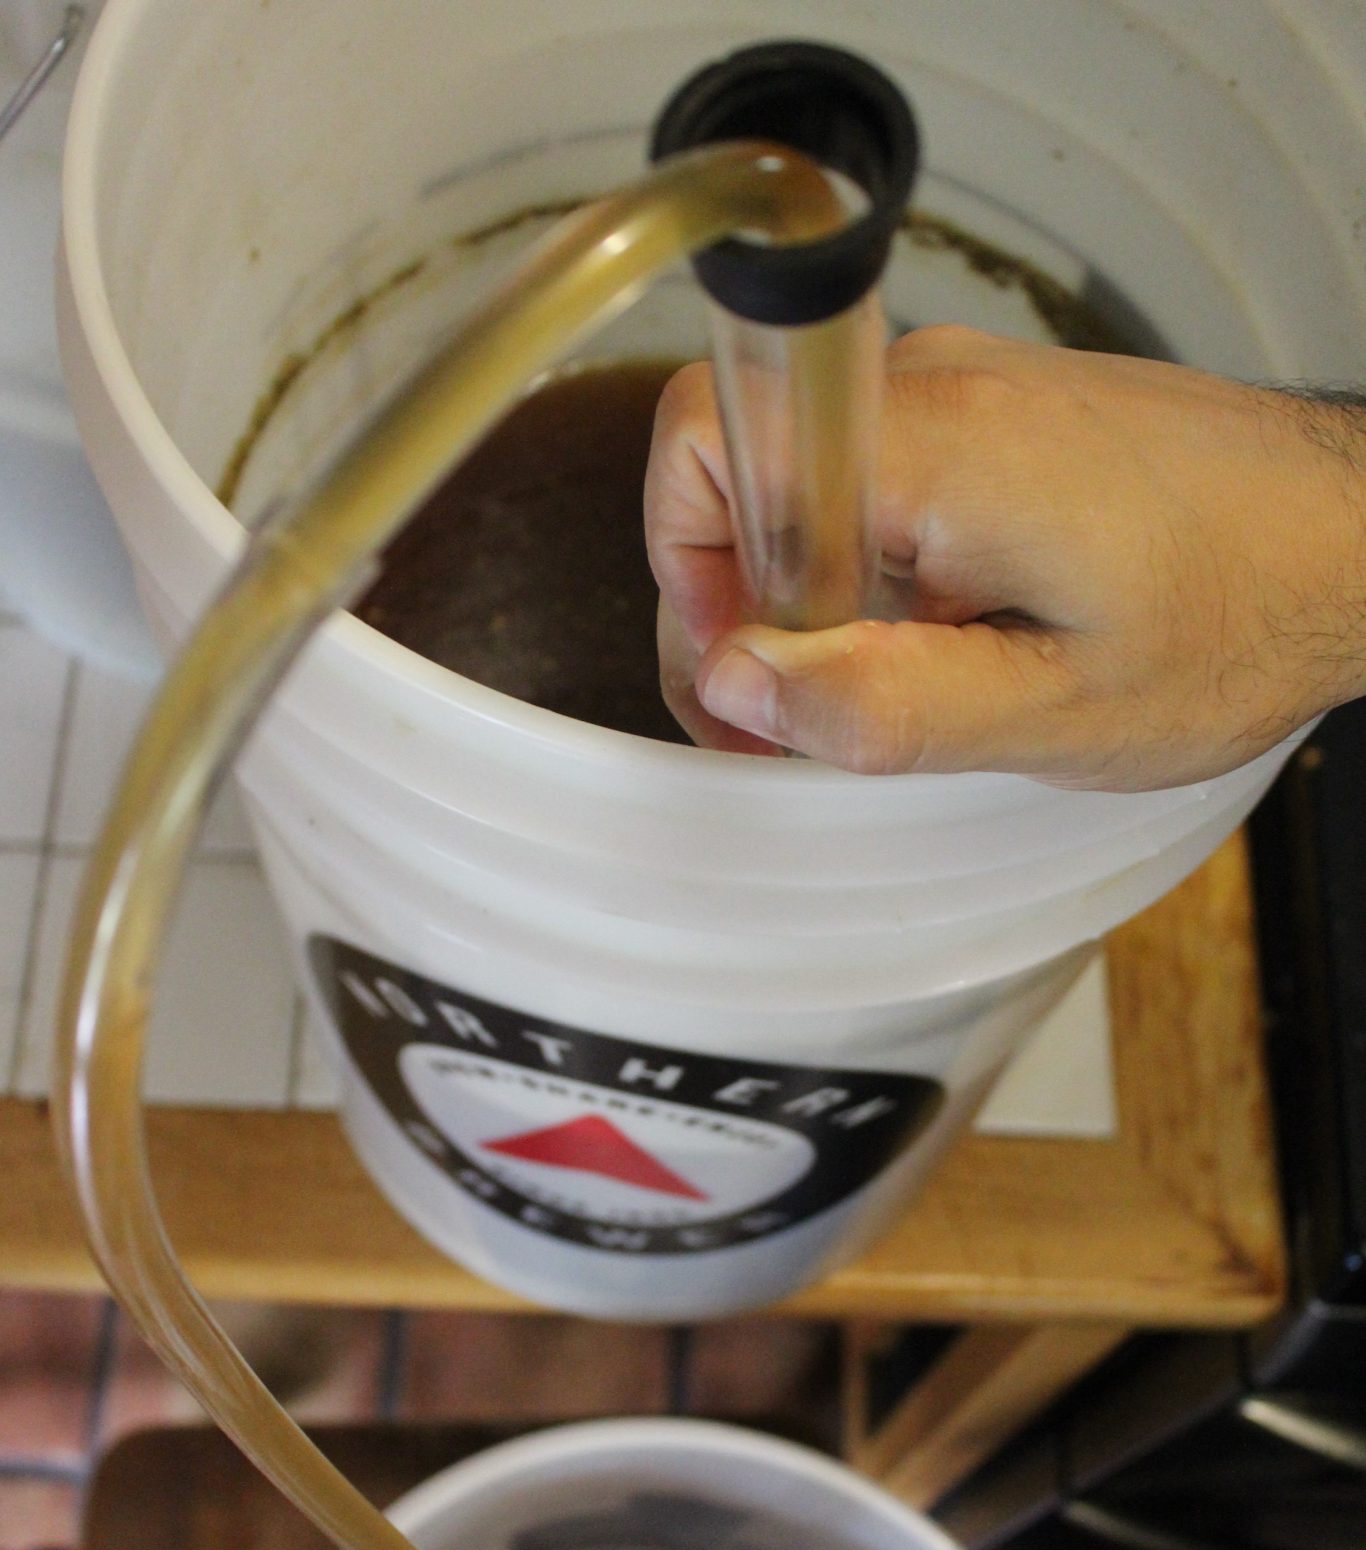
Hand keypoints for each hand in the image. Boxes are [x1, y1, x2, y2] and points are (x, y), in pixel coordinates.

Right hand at [645, 328, 1365, 789]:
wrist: (1362, 539)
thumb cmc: (1239, 619)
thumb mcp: (1055, 712)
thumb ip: (883, 705)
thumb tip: (737, 685)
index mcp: (934, 446)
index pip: (710, 438)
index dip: (684, 565)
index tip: (738, 670)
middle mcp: (942, 384)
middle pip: (749, 468)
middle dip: (746, 607)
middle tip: (795, 724)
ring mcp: (976, 385)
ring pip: (815, 481)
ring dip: (817, 597)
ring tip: (892, 692)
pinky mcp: (1006, 407)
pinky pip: (885, 476)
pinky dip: (881, 567)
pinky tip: (949, 643)